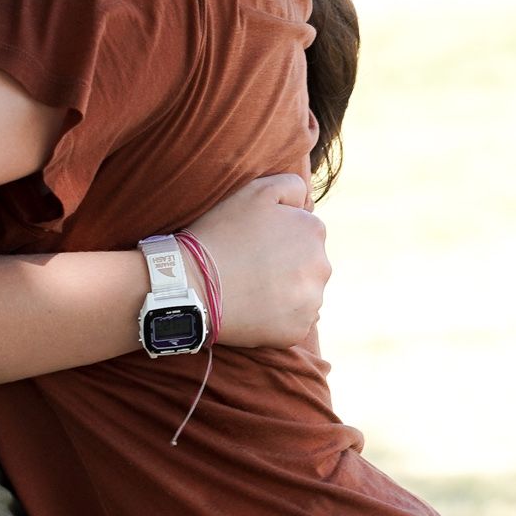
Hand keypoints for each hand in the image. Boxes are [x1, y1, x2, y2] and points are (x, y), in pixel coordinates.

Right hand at [189, 174, 329, 349]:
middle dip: (286, 263)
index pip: (303, 231)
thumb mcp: (254, 191)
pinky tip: (252, 306)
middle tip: (250, 263)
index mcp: (314, 231)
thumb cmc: (221, 233)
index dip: (277, 234)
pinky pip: (293, 321)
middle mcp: (322, 267)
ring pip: (302, 292)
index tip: (254, 240)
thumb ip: (291, 185)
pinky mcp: (298, 331)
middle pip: (307, 262)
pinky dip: (277, 316)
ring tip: (249, 286)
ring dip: (284, 290)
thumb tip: (308, 202)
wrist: (194, 285)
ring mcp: (312, 302)